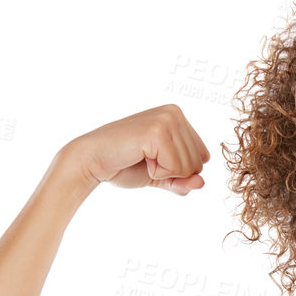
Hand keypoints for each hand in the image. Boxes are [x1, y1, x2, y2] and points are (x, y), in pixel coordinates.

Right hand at [64, 103, 209, 193]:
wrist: (93, 160)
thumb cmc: (123, 165)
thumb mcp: (161, 176)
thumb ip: (182, 180)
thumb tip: (202, 183)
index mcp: (178, 117)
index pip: (202, 157)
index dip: (179, 171)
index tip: (153, 160)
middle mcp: (175, 113)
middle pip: (197, 163)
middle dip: (172, 173)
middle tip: (145, 160)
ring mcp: (167, 120)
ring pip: (188, 167)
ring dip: (163, 173)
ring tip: (141, 157)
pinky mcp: (158, 131)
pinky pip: (176, 168)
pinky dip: (157, 173)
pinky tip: (140, 158)